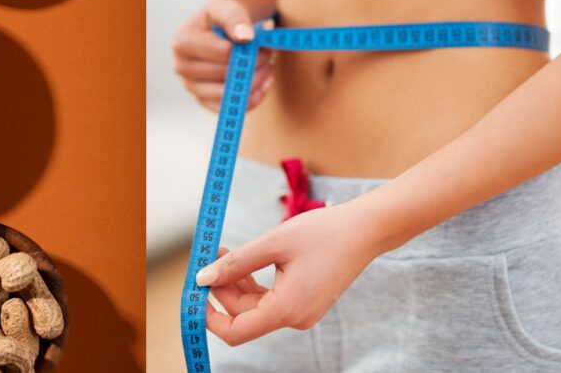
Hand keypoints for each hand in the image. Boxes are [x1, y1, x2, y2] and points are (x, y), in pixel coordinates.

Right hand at [172, 0, 274, 111]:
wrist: (214, 31)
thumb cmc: (219, 19)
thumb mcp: (225, 8)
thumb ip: (235, 17)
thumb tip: (246, 38)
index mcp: (182, 43)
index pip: (223, 52)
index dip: (248, 48)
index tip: (262, 40)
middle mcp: (182, 68)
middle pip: (227, 74)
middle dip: (255, 63)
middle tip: (269, 52)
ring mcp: (192, 88)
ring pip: (230, 95)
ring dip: (257, 81)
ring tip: (267, 64)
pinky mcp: (205, 102)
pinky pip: (232, 109)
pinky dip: (254, 98)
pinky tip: (264, 82)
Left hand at [196, 204, 383, 345]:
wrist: (365, 229)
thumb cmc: (323, 233)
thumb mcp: (272, 243)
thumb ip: (236, 263)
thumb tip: (203, 278)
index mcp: (287, 309)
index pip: (236, 331)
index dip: (210, 316)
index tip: (195, 291)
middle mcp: (294, 318)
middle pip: (243, 314)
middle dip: (222, 287)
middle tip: (210, 254)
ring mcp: (301, 311)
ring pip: (255, 306)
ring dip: (235, 282)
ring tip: (223, 251)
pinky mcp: (304, 301)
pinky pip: (270, 298)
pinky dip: (253, 281)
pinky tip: (243, 259)